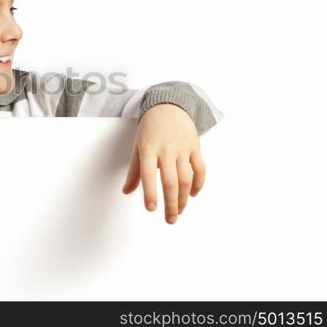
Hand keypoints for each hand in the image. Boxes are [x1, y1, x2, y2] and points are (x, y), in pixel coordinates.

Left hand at [121, 103, 206, 224]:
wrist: (168, 106)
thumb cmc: (149, 129)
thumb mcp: (137, 146)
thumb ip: (134, 171)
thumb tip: (126, 192)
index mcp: (148, 149)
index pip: (148, 174)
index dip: (150, 192)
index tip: (151, 209)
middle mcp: (166, 149)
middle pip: (170, 181)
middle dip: (170, 203)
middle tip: (170, 220)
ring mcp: (182, 148)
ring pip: (186, 178)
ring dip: (184, 198)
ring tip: (179, 210)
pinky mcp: (195, 146)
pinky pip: (200, 168)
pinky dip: (198, 184)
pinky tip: (193, 194)